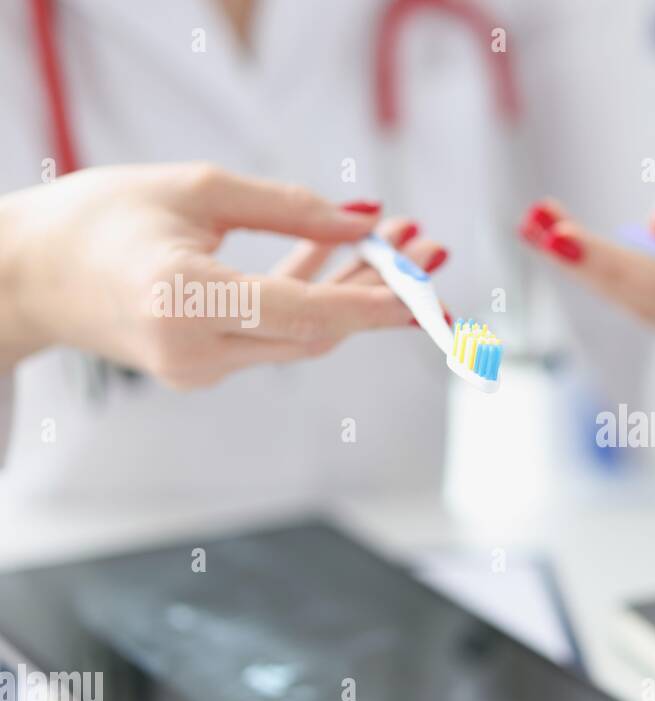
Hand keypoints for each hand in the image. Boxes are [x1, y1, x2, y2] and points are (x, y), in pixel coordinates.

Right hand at [0, 164, 425, 386]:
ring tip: (400, 244)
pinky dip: (314, 299)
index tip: (425, 287)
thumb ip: (288, 208)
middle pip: (315, 331)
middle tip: (429, 249)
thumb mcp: (197, 188)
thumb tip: (365, 222)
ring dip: (354, 293)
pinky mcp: (206, 370)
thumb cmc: (102, 218)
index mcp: (179, 300)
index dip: (370, 302)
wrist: (31, 273)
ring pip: (302, 336)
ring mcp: (199, 370)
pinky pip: (277, 335)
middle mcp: (192, 350)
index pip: (299, 313)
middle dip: (380, 292)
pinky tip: (342, 257)